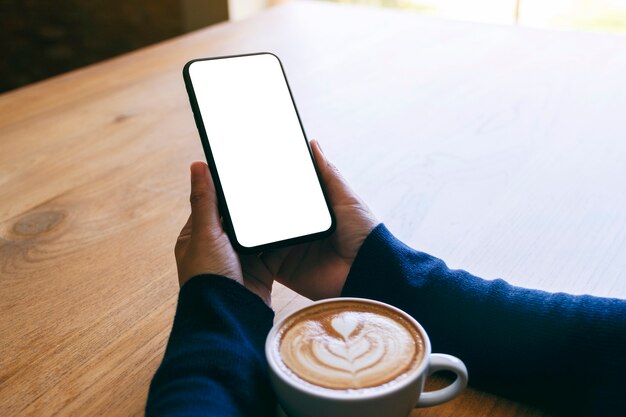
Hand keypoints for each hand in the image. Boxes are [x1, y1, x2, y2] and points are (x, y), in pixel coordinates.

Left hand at [175, 162, 271, 305]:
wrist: (228, 317)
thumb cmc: (208, 278)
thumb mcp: (206, 233)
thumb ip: (205, 199)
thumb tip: (197, 165)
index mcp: (197, 236)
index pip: (212, 203)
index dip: (226, 186)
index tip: (242, 169)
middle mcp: (218, 247)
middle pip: (238, 217)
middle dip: (252, 203)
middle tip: (268, 181)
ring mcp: (239, 259)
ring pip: (257, 232)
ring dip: (268, 220)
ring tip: (284, 198)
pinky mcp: (260, 270)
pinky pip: (273, 249)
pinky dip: (282, 239)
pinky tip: (293, 225)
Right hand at [240, 140, 378, 299]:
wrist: (367, 271)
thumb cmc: (363, 233)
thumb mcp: (346, 198)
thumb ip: (327, 174)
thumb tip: (312, 143)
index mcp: (310, 212)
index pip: (284, 194)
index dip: (268, 183)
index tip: (250, 166)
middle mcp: (296, 230)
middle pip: (267, 213)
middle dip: (251, 203)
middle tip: (231, 186)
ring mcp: (286, 250)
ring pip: (259, 234)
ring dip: (244, 226)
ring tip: (226, 210)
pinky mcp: (281, 269)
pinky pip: (260, 259)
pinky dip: (248, 251)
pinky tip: (234, 237)